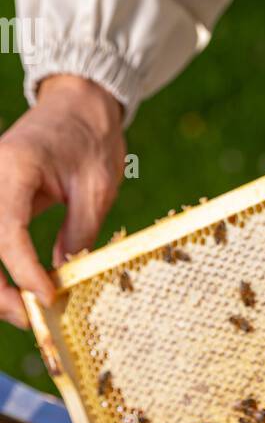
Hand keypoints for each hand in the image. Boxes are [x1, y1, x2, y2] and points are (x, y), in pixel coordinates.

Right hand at [0, 76, 124, 327]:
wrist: (77, 104)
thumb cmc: (91, 139)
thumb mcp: (97, 186)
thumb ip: (79, 230)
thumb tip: (64, 276)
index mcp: (15, 167)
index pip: (8, 230)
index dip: (24, 271)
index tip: (47, 299)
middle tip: (29, 318)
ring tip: (22, 310)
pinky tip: (14, 289)